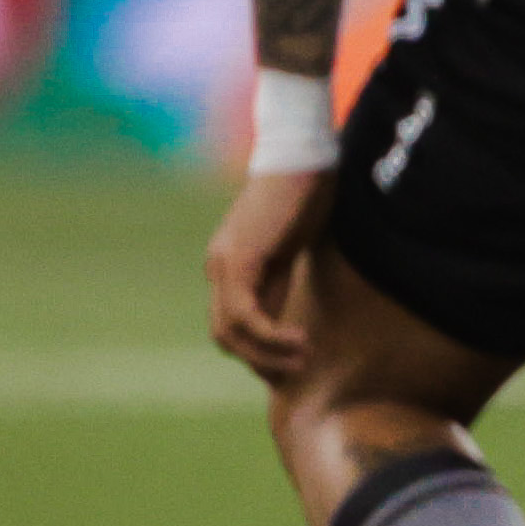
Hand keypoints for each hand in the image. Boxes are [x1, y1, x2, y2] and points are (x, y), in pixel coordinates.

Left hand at [205, 163, 332, 386]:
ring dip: (266, 355)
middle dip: (260, 361)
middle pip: (225, 335)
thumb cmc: (307, 192)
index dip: (257, 352)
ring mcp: (224, 264)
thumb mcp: (292, 246)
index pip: (231, 324)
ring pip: (231, 332)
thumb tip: (287, 320)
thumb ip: (280, 278)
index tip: (288, 367)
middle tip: (296, 372)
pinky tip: (299, 341)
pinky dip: (270, 336)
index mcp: (229, 264)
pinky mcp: (239, 261)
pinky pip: (245, 315)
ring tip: (302, 361)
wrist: (303, 153)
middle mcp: (218, 267)